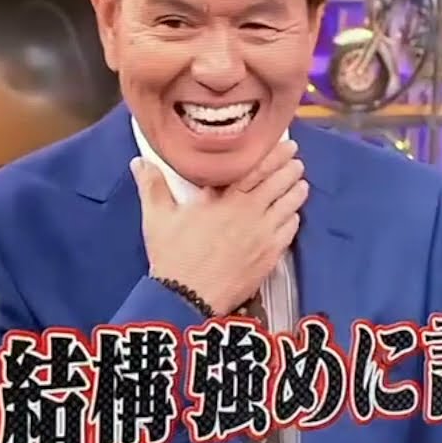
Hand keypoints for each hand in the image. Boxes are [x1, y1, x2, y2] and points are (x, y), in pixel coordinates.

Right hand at [131, 141, 308, 315]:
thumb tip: (140, 163)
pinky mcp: (269, 257)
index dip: (274, 155)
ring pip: (289, 207)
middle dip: (290, 170)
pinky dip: (293, 220)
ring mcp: (263, 236)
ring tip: (301, 183)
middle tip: (296, 160)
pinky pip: (289, 233)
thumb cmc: (173, 256)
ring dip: (296, 192)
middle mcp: (250, 214)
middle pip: (279, 184)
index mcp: (226, 200)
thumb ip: (152, 186)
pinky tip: (294, 216)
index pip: (257, 169)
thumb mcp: (157, 218)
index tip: (286, 144)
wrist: (188, 297)